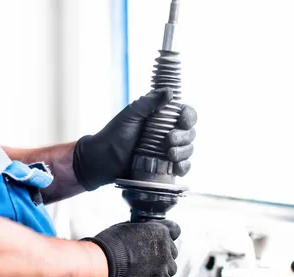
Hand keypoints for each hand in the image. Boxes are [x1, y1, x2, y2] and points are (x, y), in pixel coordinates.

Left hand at [73, 88, 197, 190]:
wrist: (103, 161)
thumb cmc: (114, 135)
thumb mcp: (130, 115)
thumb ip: (149, 102)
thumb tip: (169, 92)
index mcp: (162, 118)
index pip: (186, 114)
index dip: (189, 117)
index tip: (182, 121)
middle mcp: (168, 133)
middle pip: (190, 133)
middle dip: (183, 137)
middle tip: (168, 141)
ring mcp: (168, 152)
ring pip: (188, 150)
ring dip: (183, 152)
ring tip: (169, 155)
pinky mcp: (166, 168)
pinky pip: (183, 168)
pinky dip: (183, 167)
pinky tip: (176, 168)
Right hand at [82, 220, 180, 276]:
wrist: (104, 263)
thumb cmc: (110, 244)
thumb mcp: (126, 228)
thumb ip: (140, 231)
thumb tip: (139, 233)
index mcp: (159, 230)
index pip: (175, 230)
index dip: (168, 236)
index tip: (161, 241)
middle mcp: (166, 247)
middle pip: (172, 252)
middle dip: (162, 256)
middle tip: (146, 261)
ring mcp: (164, 265)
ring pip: (171, 270)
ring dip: (161, 272)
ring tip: (144, 274)